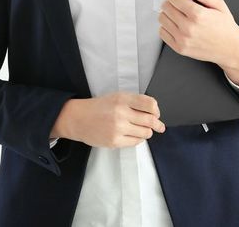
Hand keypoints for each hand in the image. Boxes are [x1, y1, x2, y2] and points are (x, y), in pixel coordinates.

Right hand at [51, 93, 165, 148]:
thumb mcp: (115, 97)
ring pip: (145, 132)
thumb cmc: (98, 107)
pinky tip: (133, 135)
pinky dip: (138, 139)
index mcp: (121, 98)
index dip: (156, 110)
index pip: (149, 103)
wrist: (78, 118)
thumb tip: (153, 112)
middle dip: (157, 124)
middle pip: (150, 120)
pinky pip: (136, 142)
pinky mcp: (115, 141)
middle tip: (159, 126)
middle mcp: (121, 112)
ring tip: (142, 130)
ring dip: (147, 132)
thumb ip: (133, 102)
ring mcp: (118, 128)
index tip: (156, 113)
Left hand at [158, 0, 238, 86]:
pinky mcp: (180, 48)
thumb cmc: (225, 27)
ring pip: (162, 18)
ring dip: (168, 15)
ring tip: (179, 17)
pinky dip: (167, 28)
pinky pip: (162, 33)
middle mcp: (189, 27)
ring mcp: (183, 39)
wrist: (231, 49)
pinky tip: (177, 27)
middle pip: (165, 7)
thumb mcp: (219, 5)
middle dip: (172, 3)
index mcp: (198, 15)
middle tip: (181, 7)